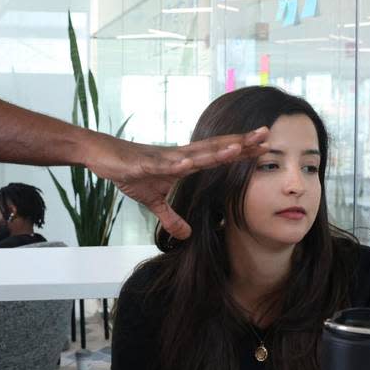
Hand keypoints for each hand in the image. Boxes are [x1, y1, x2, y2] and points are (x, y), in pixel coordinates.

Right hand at [88, 127, 269, 239]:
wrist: (103, 156)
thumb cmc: (130, 172)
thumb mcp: (153, 202)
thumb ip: (171, 218)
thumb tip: (186, 236)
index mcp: (184, 163)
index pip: (218, 156)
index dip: (241, 151)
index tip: (264, 147)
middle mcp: (179, 157)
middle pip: (215, 148)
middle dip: (241, 142)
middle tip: (267, 134)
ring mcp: (163, 158)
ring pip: (194, 154)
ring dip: (216, 150)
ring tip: (238, 147)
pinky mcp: (144, 163)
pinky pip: (162, 165)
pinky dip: (174, 164)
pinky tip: (187, 163)